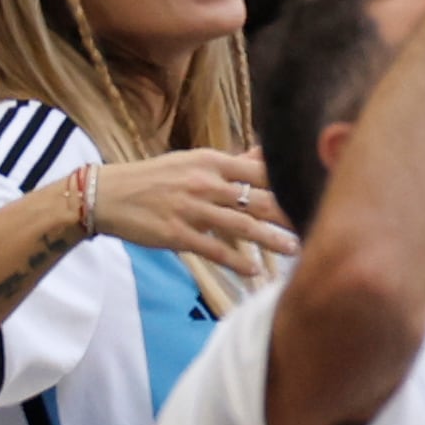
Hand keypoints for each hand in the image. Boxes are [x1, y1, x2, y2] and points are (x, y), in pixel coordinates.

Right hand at [91, 147, 296, 276]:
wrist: (108, 195)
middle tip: (316, 222)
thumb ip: (232, 162)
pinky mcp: (176, 235)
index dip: (288, 181)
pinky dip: (237, 262)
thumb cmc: (156, 177)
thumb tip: (264, 152)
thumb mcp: (193, 161)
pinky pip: (214, 250)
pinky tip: (255, 272)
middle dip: (288, 212)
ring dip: (271, 239)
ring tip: (295, 250)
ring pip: (241, 226)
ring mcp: (191, 210)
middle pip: (257, 198)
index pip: (260, 171)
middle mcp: (204, 183)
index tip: (314, 190)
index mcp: (211, 162)